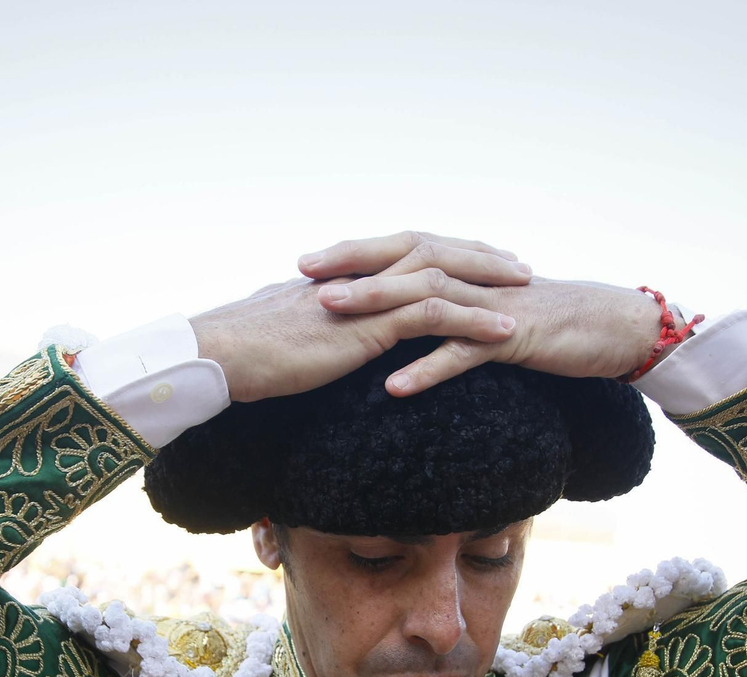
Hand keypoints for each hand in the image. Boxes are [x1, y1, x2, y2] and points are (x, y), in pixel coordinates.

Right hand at [192, 233, 528, 402]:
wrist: (220, 354)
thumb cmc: (242, 353)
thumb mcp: (286, 333)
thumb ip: (312, 329)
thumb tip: (316, 337)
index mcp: (342, 277)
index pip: (401, 254)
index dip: (440, 254)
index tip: (473, 259)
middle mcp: (360, 277)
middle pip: (431, 252)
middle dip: (477, 257)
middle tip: (515, 264)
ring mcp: (367, 298)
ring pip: (442, 279)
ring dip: (488, 285)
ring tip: (525, 293)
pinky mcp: (370, 325)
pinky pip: (434, 317)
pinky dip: (474, 322)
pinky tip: (505, 334)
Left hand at [301, 235, 664, 394]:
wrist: (607, 328)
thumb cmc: (541, 321)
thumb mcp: (484, 309)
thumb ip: (445, 306)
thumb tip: (400, 319)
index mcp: (460, 267)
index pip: (398, 249)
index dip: (352, 252)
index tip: (304, 261)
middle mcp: (470, 276)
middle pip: (403, 260)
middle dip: (351, 265)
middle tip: (304, 274)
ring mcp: (487, 304)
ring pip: (425, 298)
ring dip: (375, 305)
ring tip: (331, 316)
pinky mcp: (510, 337)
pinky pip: (463, 354)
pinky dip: (427, 369)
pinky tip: (394, 387)